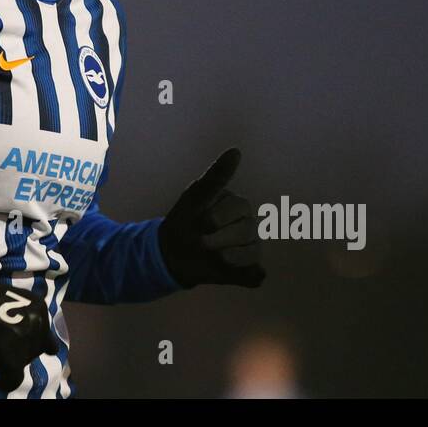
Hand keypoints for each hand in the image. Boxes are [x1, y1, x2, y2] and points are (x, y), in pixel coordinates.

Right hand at [0, 276, 59, 391]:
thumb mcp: (12, 299)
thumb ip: (25, 315)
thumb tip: (27, 332)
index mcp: (40, 308)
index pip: (45, 334)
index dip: (32, 341)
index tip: (19, 343)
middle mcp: (39, 324)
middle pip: (38, 349)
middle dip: (23, 350)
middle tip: (4, 349)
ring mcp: (27, 341)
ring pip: (26, 362)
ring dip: (13, 361)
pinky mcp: (13, 359)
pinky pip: (15, 378)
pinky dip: (7, 382)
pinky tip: (1, 381)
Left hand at [158, 148, 265, 288]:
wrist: (171, 253)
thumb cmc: (184, 220)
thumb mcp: (195, 196)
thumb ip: (216, 176)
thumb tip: (236, 150)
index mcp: (237, 204)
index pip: (239, 208)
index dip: (217, 217)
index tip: (200, 222)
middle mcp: (249, 224)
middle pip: (247, 230)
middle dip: (218, 238)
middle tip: (200, 239)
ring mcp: (251, 247)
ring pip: (251, 252)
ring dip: (226, 256)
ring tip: (209, 253)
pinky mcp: (249, 270)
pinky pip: (256, 274)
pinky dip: (245, 275)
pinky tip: (227, 269)